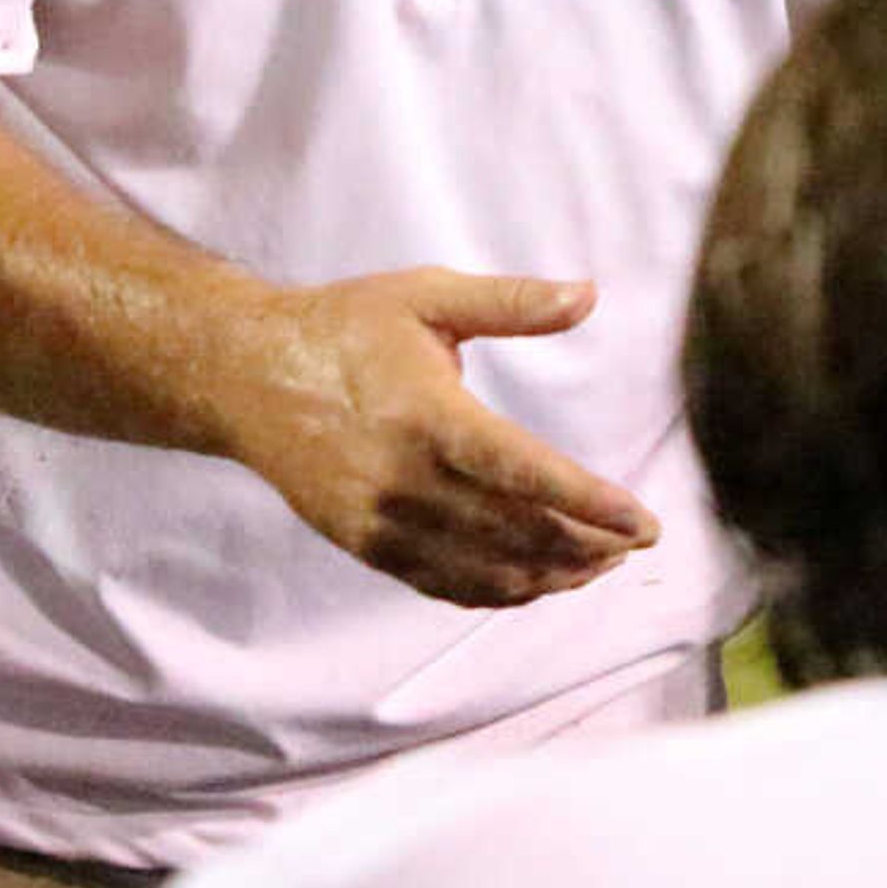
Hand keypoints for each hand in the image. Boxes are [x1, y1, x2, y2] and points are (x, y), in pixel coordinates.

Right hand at [239, 269, 661, 607]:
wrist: (244, 376)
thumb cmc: (344, 326)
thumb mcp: (428, 296)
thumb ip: (511, 302)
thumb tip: (588, 295)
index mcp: (429, 416)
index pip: (527, 474)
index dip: (591, 504)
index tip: (642, 523)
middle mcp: (405, 482)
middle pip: (515, 534)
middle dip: (585, 548)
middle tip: (631, 545)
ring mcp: (381, 523)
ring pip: (483, 571)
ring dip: (550, 578)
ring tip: (597, 566)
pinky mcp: (363, 545)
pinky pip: (442, 584)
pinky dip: (496, 592)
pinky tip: (534, 582)